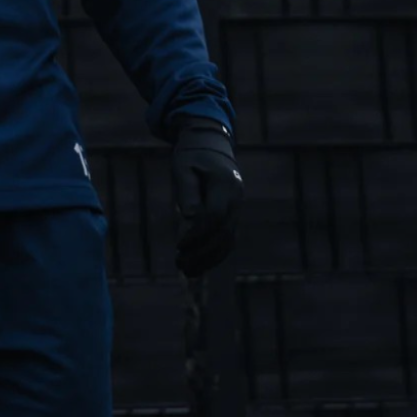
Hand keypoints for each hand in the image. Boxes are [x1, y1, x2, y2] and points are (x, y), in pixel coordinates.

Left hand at [171, 120, 242, 275]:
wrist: (211, 145)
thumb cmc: (192, 155)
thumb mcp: (183, 167)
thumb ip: (187, 191)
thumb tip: (190, 218)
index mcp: (225, 185)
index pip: (215, 216)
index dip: (198, 233)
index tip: (180, 245)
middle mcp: (236, 199)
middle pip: (223, 233)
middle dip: (202, 252)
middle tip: (180, 264)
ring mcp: (237, 209)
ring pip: (228, 240)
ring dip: (209, 259)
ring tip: (186, 271)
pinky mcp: (232, 216)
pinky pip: (227, 239)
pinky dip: (214, 254)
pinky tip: (197, 266)